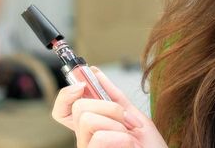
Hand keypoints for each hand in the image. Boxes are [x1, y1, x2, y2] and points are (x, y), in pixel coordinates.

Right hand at [52, 67, 167, 147]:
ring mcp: (88, 147)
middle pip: (79, 107)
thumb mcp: (134, 116)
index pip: (64, 110)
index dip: (66, 94)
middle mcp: (85, 139)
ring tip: (130, 139)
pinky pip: (99, 137)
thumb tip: (96, 73)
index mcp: (92, 128)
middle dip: (109, 108)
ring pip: (87, 119)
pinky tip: (130, 146)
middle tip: (128, 122)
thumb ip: (115, 97)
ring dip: (118, 125)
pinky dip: (121, 138)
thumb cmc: (149, 147)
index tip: (83, 84)